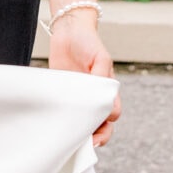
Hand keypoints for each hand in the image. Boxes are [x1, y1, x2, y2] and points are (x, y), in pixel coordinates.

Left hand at [50, 16, 120, 143]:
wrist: (69, 30)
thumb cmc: (89, 42)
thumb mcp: (101, 57)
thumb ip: (102, 76)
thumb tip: (102, 97)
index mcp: (107, 90)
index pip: (113, 113)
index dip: (108, 123)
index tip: (101, 128)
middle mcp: (94, 96)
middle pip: (100, 123)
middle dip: (97, 135)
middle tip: (89, 143)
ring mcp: (78, 96)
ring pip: (83, 121)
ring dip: (81, 131)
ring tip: (74, 139)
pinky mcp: (63, 93)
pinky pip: (65, 111)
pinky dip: (64, 120)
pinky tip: (60, 126)